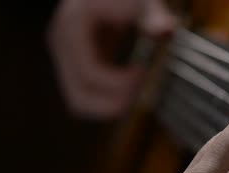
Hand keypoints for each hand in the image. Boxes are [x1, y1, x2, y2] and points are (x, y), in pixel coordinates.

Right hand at [48, 0, 175, 118]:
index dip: (118, 83)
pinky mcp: (73, 65)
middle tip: (140, 92)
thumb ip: (153, 15)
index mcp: (73, 25)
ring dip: (109, 106)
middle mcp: (62, 43)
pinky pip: (85, 95)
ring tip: (135, 94)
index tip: (143, 73)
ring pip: (79, 101)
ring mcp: (64, 56)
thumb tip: (167, 29)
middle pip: (79, 94)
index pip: (89, 72)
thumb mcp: (143, 0)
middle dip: (113, 102)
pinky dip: (106, 100)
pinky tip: (129, 87)